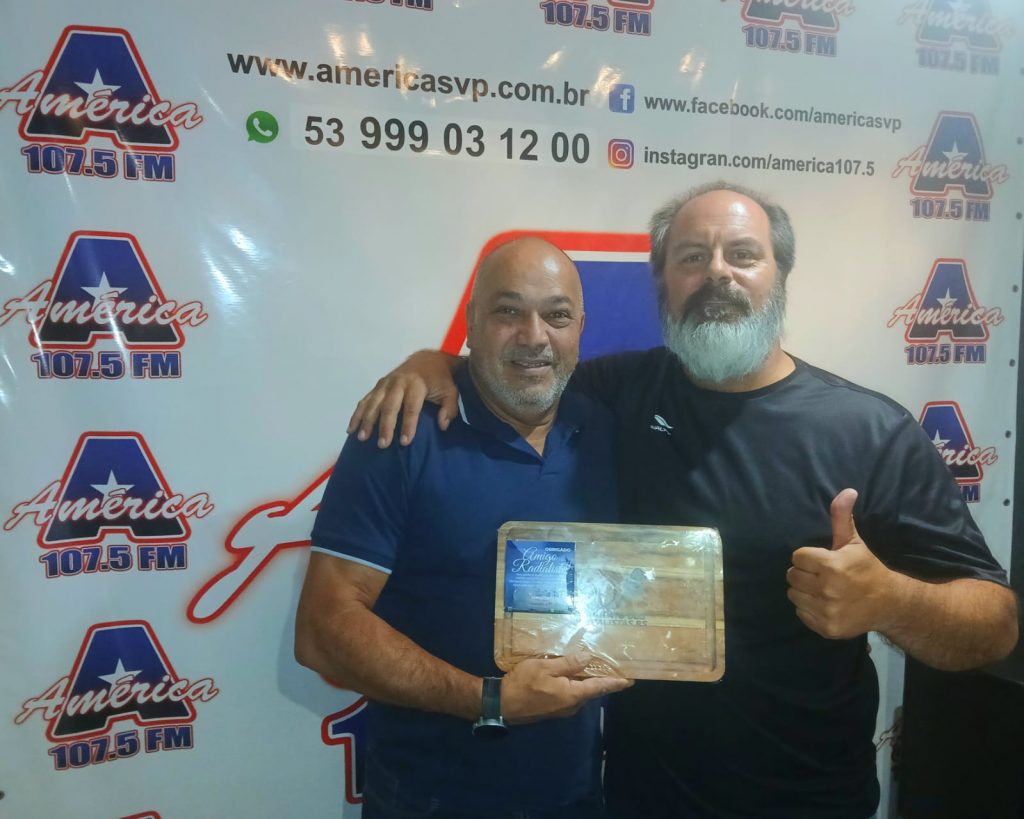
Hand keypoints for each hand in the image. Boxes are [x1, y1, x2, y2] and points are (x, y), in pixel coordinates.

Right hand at [347, 350, 460, 447]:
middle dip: (385, 426)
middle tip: (382, 445)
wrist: (427, 359)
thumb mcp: (451, 391)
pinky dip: (357, 414)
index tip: (405, 442)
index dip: (408, 425)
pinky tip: (351, 429)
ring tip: (362, 438)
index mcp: (416, 383)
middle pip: (389, 406)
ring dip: (367, 421)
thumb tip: (442, 425)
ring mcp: (385, 383)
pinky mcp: (378, 386)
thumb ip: (449, 409)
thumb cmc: (440, 380)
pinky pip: (365, 400)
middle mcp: (398, 382)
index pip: (412, 407)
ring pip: (373, 403)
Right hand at [500, 654, 632, 723]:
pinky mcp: (553, 709)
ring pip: (580, 692)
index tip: (630, 679)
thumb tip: (588, 658)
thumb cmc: (523, 684)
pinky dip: (575, 684)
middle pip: (592, 690)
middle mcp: (572, 705)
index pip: (601, 687)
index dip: (616, 682)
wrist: (502, 705)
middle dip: (602, 678)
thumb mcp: (545, 667)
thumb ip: (568, 663)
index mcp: (573, 695)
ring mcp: (562, 709)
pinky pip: (570, 694)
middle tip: (611, 665)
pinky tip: (571, 674)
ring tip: (593, 666)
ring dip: (587, 680)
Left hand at [786, 489, 897, 639]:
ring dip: (803, 590)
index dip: (808, 557)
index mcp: (832, 565)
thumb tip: (847, 491)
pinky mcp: (826, 628)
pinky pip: (800, 613)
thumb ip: (843, 518)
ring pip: (793, 594)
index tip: (823, 560)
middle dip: (804, 573)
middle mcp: (828, 589)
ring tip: (821, 588)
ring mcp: (827, 611)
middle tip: (821, 574)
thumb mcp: (854, 542)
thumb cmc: (866, 568)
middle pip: (792, 576)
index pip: (798, 557)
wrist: (889, 603)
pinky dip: (808, 608)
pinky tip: (824, 603)